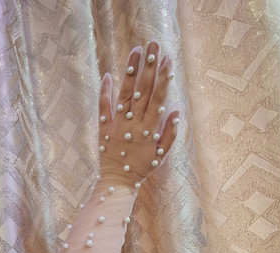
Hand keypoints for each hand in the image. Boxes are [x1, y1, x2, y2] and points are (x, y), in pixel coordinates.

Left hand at [98, 41, 178, 186]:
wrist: (118, 181)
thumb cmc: (142, 168)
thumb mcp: (161, 154)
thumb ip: (170, 133)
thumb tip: (175, 109)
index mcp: (149, 129)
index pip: (158, 97)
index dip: (163, 77)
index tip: (168, 58)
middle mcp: (133, 123)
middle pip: (143, 89)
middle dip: (150, 65)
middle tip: (154, 44)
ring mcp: (117, 124)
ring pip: (125, 93)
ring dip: (131, 71)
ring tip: (136, 50)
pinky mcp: (104, 127)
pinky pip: (103, 106)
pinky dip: (105, 91)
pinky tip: (108, 74)